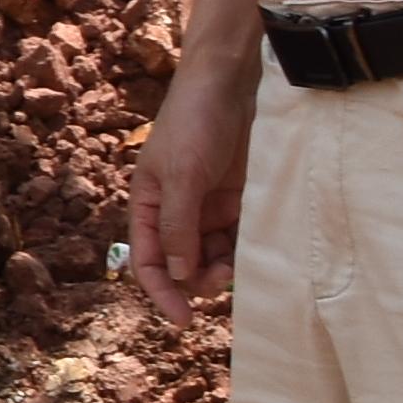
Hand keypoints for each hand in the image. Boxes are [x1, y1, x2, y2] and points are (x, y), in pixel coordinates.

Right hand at [125, 65, 250, 323]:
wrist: (232, 83)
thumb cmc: (194, 122)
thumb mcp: (181, 175)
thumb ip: (178, 226)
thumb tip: (179, 276)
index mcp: (147, 205)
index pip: (147, 261)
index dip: (162, 292)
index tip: (183, 319)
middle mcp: (175, 211)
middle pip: (182, 264)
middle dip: (198, 280)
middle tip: (221, 282)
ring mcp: (207, 206)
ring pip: (212, 255)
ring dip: (222, 269)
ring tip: (236, 269)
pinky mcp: (237, 200)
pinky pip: (238, 238)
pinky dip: (244, 252)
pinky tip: (254, 255)